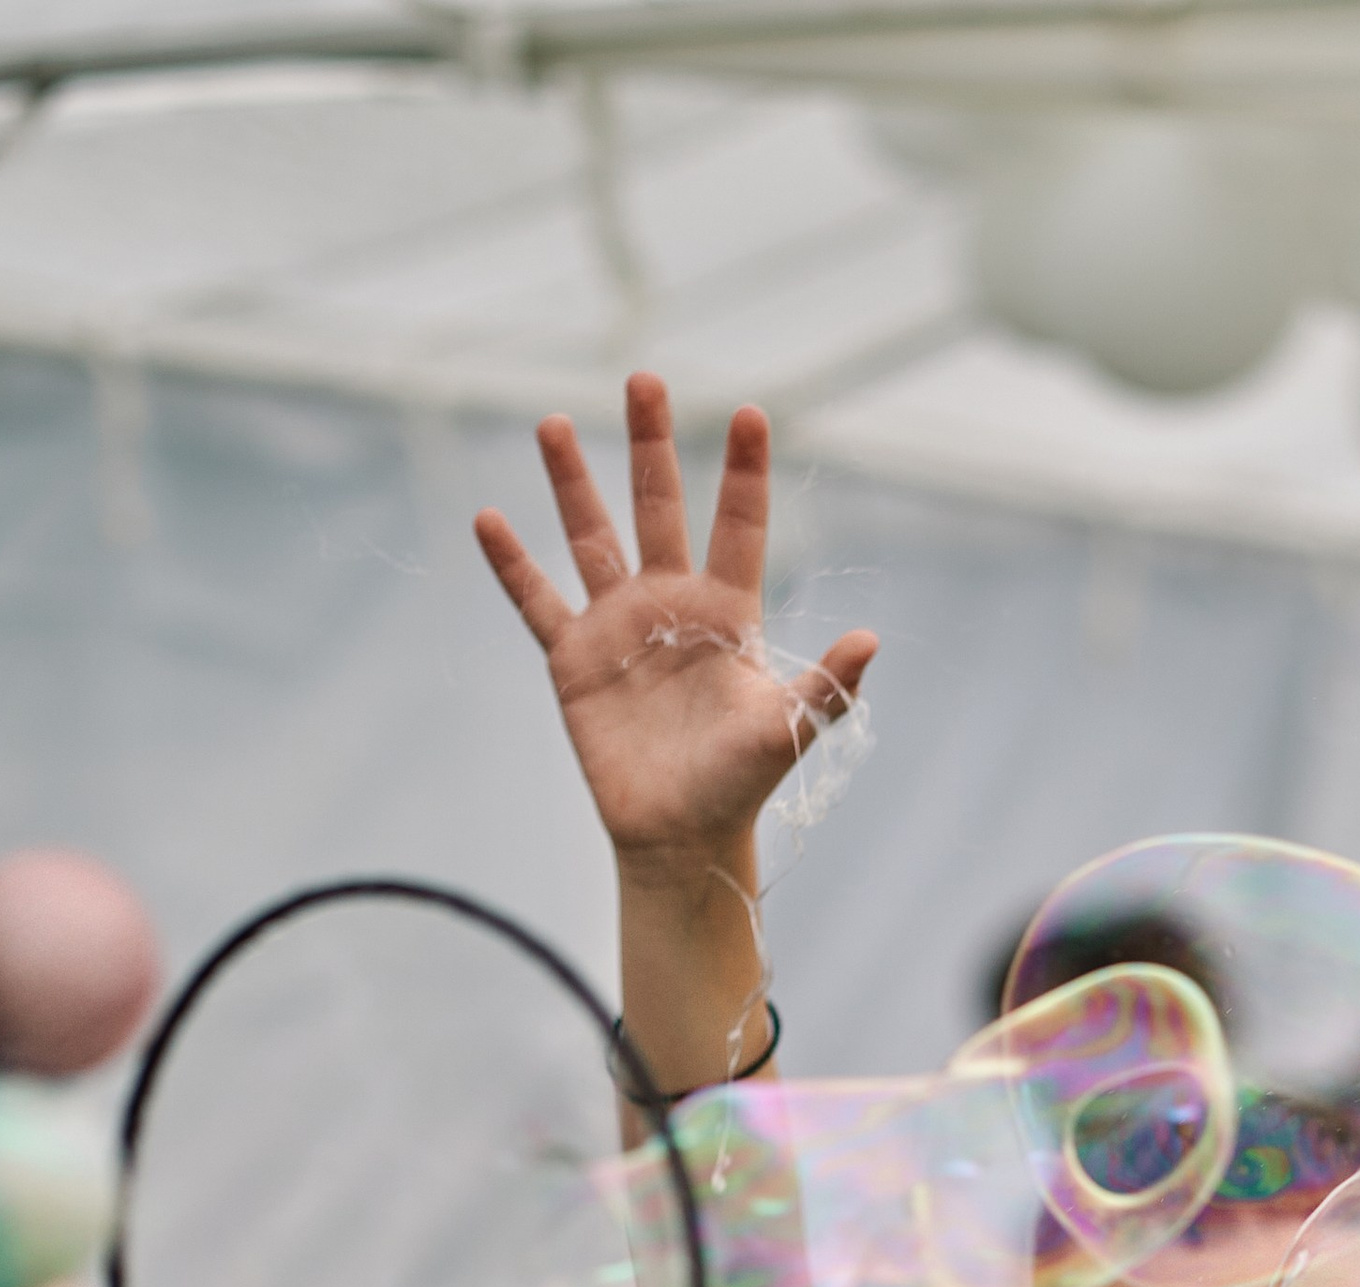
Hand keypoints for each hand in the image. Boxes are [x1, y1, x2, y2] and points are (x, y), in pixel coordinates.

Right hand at [476, 381, 875, 878]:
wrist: (680, 836)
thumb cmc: (738, 783)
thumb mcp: (787, 730)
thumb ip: (826, 684)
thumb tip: (872, 640)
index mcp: (725, 611)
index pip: (738, 524)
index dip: (744, 472)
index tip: (750, 413)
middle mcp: (669, 604)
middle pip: (657, 506)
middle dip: (650, 444)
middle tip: (643, 377)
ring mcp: (617, 626)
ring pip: (591, 537)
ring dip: (573, 482)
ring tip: (553, 423)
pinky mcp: (573, 659)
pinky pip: (537, 602)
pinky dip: (512, 565)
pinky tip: (488, 520)